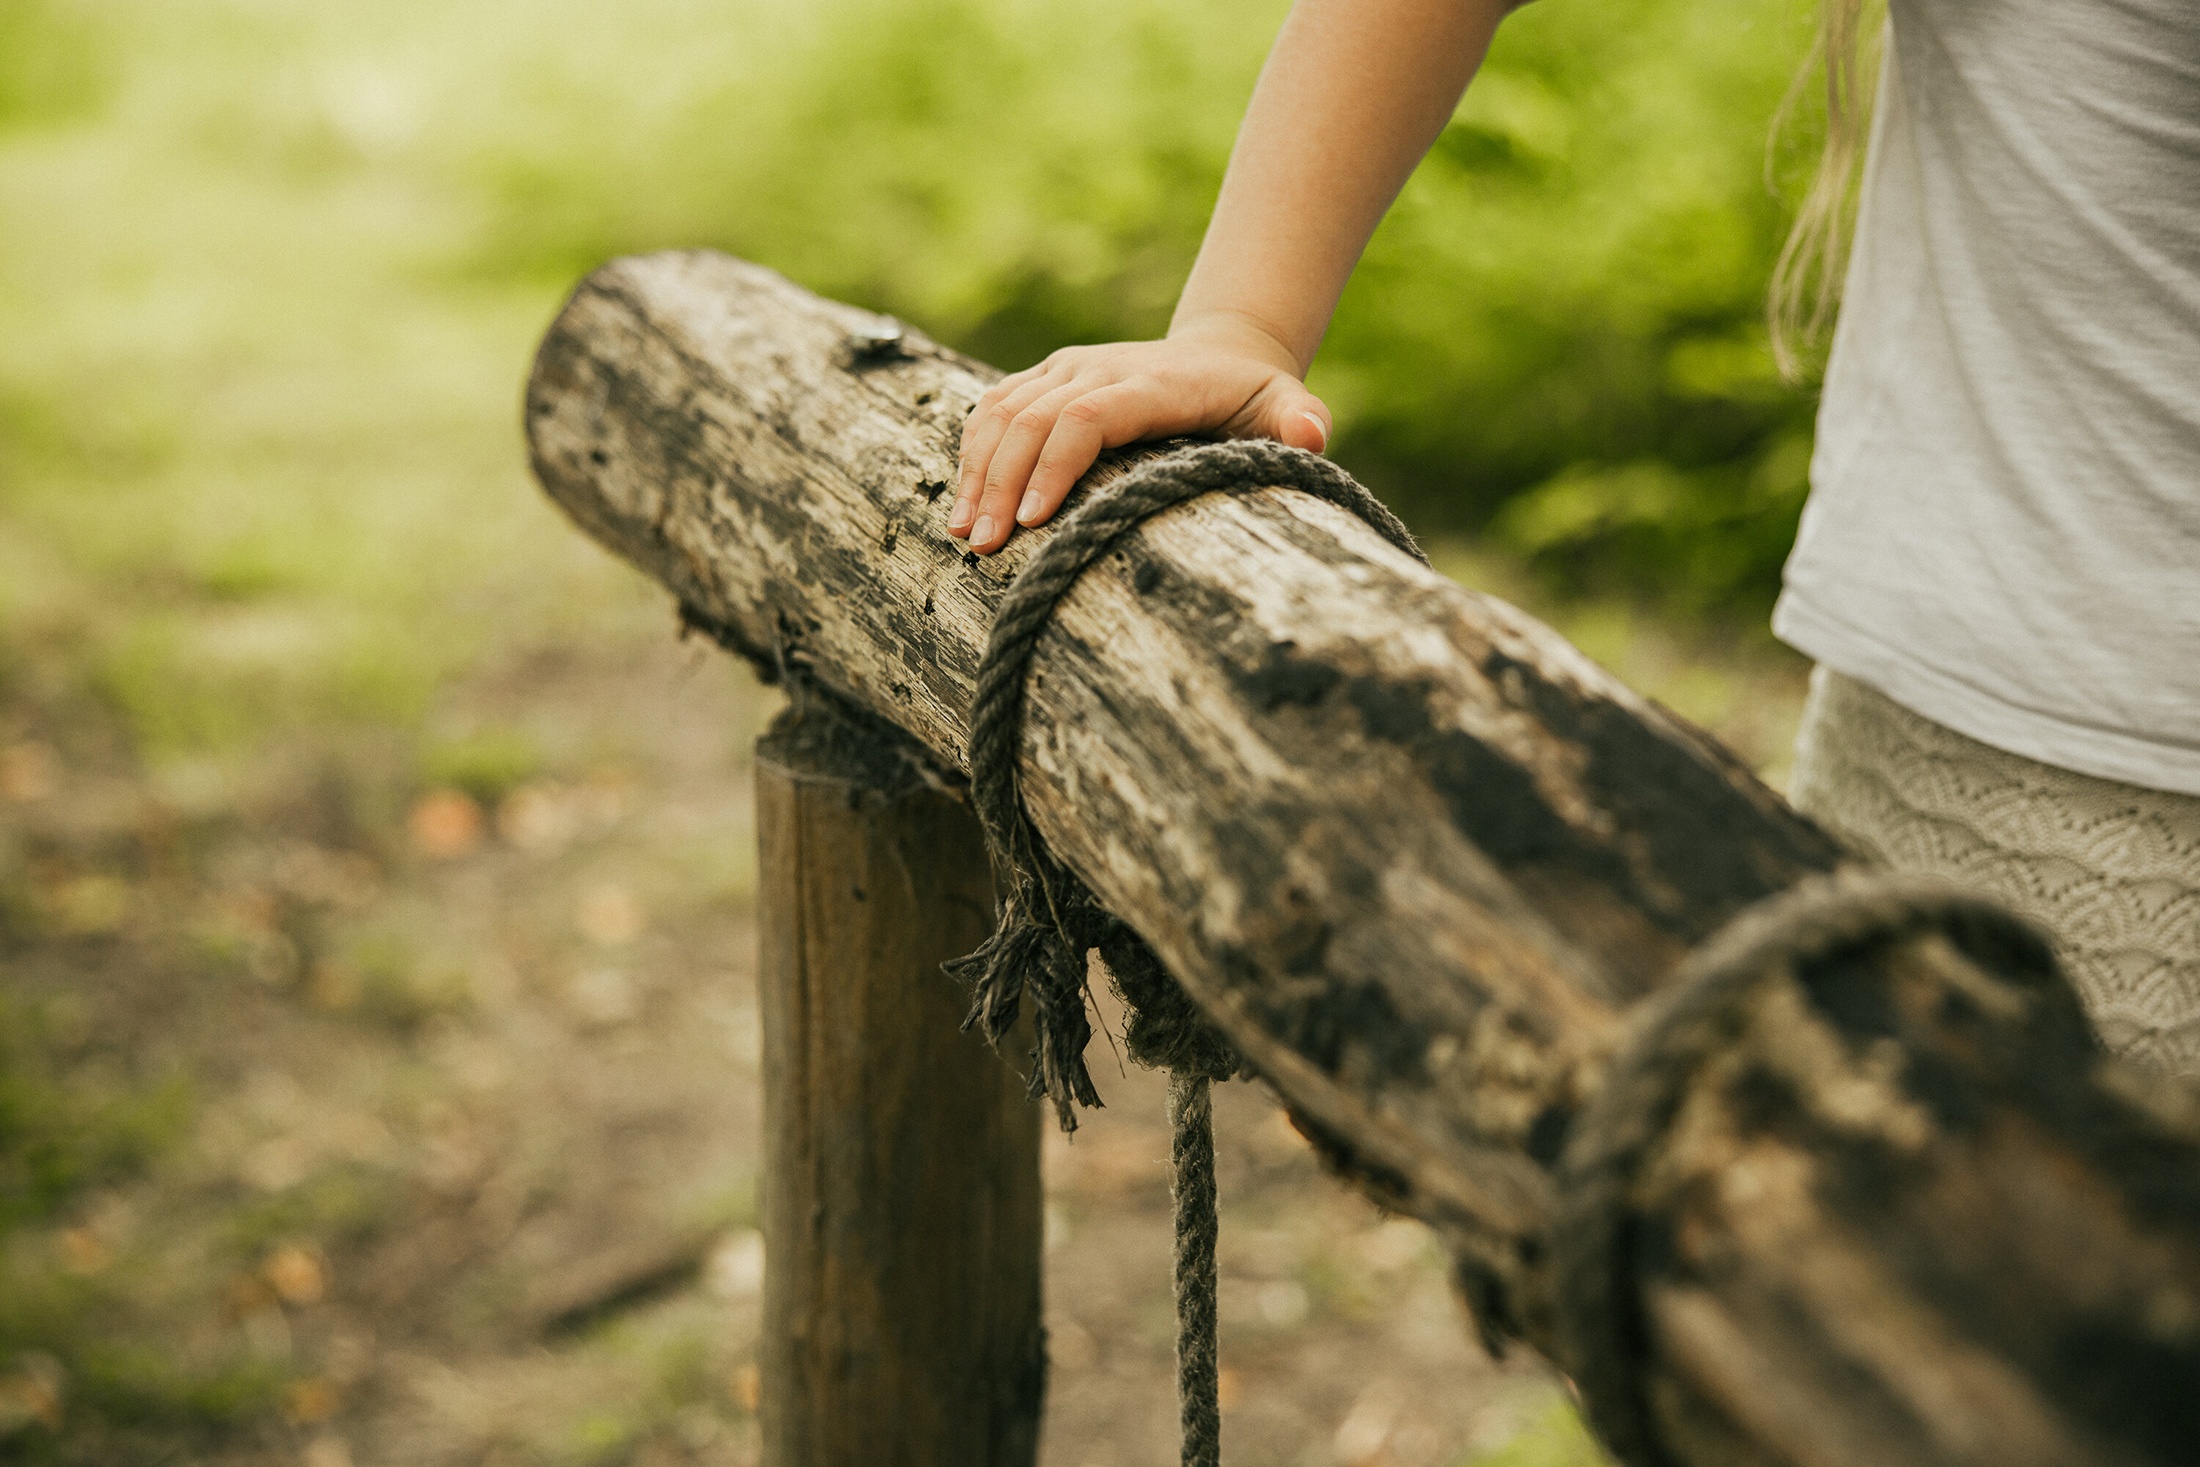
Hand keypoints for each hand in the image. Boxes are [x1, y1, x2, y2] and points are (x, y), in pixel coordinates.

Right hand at [949, 314, 1331, 553]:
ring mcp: (1066, 369)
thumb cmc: (1254, 397)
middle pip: (1031, 418)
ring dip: (976, 471)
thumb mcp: (1288, 404)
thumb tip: (1310, 433)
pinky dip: (972, 452)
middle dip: (1000, 482)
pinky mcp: (1046, 378)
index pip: (1086, 416)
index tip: (1032, 523)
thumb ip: (1300, 420)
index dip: (1053, 466)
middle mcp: (1098, 368)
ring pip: (1002, 411)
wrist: (1222, 354)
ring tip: (963, 536)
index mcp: (1150, 382)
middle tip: (984, 548)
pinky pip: (993, 407)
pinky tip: (963, 503)